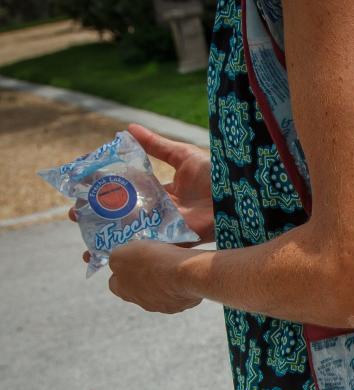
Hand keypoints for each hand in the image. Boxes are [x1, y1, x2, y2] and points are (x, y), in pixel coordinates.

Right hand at [69, 123, 214, 262]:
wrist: (237, 193)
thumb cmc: (216, 173)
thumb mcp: (182, 155)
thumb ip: (156, 146)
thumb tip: (128, 128)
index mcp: (164, 193)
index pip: (129, 193)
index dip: (107, 193)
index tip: (83, 191)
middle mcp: (163, 212)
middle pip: (126, 216)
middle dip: (100, 218)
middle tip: (76, 217)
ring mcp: (168, 228)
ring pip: (134, 236)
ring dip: (110, 241)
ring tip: (88, 248)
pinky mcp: (175, 240)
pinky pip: (151, 248)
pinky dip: (133, 252)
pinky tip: (112, 256)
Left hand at [107, 241, 201, 313]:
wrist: (185, 274)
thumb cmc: (153, 261)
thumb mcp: (122, 251)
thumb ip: (117, 258)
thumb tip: (120, 260)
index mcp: (123, 290)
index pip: (115, 283)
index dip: (122, 270)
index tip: (130, 259)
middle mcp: (141, 302)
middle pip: (139, 288)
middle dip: (144, 275)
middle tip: (153, 260)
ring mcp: (162, 305)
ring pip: (160, 291)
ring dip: (163, 280)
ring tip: (171, 265)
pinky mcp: (181, 304)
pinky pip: (178, 292)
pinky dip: (179, 283)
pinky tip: (184, 272)